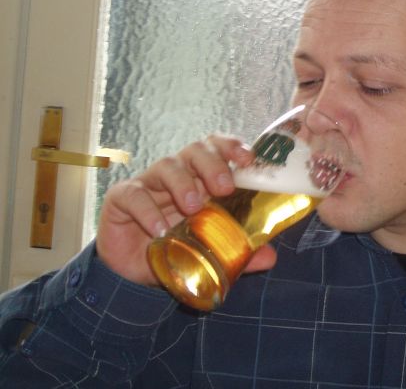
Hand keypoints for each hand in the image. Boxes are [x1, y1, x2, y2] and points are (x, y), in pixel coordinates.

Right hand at [95, 135, 277, 285]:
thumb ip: (236, 251)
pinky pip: (134, 195)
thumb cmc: (174, 249)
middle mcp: (178, 174)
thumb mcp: (208, 252)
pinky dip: (147, 211)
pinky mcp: (122, 197)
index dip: (232, 147)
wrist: (131, 272)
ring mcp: (149, 183)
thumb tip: (269, 257)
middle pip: (196, 150)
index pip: (218, 149)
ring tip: (193, 207)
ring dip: (183, 184)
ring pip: (167, 165)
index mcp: (202, 179)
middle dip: (213, 164)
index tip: (248, 159)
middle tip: (224, 188)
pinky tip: (159, 230)